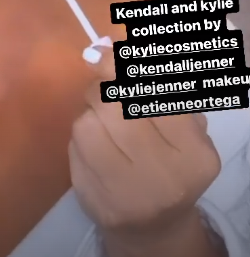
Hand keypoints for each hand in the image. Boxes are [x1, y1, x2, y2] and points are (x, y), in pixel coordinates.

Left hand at [69, 48, 221, 254]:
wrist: (154, 223)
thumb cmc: (169, 159)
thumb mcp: (179, 122)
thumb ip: (153, 83)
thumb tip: (103, 45)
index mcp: (193, 152)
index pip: (152, 93)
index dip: (122, 65)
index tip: (106, 51)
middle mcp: (164, 176)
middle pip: (114, 105)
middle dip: (101, 84)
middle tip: (103, 83)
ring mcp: (128, 193)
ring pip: (87, 124)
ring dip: (88, 111)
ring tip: (101, 117)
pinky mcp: (96, 201)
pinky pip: (74, 148)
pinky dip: (80, 136)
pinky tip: (94, 143)